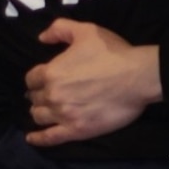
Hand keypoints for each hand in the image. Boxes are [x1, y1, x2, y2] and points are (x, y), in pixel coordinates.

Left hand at [24, 19, 162, 144]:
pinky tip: (31, 138)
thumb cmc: (113, 53)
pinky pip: (50, 138)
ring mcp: (63, 115)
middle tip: (46, 95)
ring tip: (43, 111)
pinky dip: (38, 139)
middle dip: (38, 95)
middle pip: (35, 98)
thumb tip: (41, 38)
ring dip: (39, 112)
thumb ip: (60, 29)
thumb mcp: (86, 30)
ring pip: (39, 117)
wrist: (137, 77)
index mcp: (51, 72)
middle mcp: (53, 95)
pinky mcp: (77, 131)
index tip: (42, 80)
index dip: (36, 79)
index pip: (31, 79)